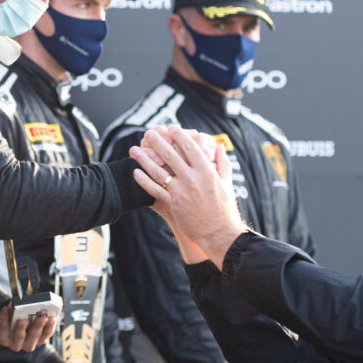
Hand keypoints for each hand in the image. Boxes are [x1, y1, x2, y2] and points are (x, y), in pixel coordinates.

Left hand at [0, 304, 55, 351]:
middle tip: (42, 317)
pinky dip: (4, 319)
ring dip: (21, 328)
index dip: (50, 327)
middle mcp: (27, 343)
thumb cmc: (18, 316)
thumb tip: (33, 302)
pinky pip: (4, 330)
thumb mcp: (27, 312)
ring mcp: (14, 343)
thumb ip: (32, 309)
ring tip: (23, 319)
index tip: (52, 318)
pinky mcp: (3, 339)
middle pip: (33, 339)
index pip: (45, 335)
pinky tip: (6, 309)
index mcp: (37, 337)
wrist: (2, 320)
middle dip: (38, 328)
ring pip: (19, 338)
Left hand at [131, 126, 245, 266]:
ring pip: (158, 171)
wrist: (219, 234)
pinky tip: (136, 172)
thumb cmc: (224, 209)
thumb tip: (219, 146)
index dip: (180, 136)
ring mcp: (181, 192)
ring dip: (144, 159)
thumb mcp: (227, 183)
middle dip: (158, 142)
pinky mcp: (173, 204)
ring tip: (135, 149)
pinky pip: (154, 190)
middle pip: (171, 155)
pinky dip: (144, 181)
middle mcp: (192, 179)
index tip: (172, 128)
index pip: (191, 148)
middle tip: (149, 132)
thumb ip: (222, 163)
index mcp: (207, 172)